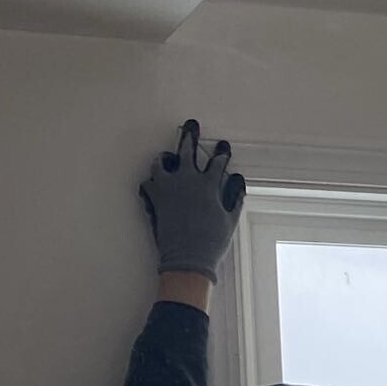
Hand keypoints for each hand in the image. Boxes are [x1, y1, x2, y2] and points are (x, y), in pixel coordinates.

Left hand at [140, 119, 244, 281]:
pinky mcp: (154, 199)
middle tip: (191, 126)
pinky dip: (153, 181)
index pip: (217, 162)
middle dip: (190, 136)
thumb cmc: (211, 242)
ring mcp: (167, 188)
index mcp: (208, 185)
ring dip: (165, 158)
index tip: (223, 147)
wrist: (187, 259)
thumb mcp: (230, 221)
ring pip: (161, 162)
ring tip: (167, 157)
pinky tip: (155, 183)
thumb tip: (238, 181)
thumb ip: (234, 198)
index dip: (221, 153)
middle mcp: (186, 181)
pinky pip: (148, 183)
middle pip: (187, 151)